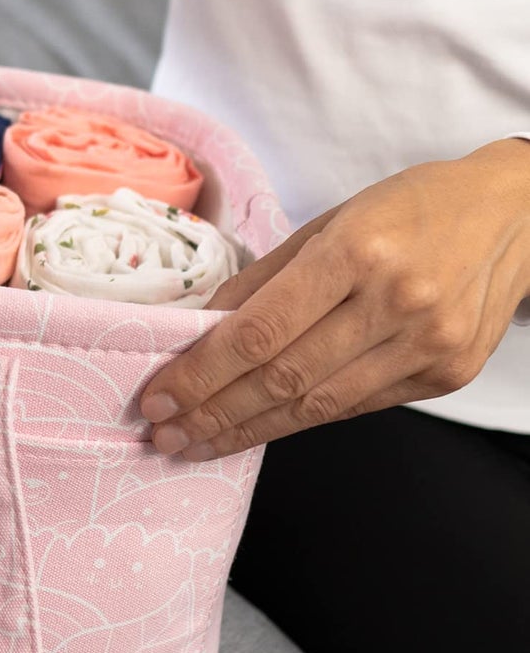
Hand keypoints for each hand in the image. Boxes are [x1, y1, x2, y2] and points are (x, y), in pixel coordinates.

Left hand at [140, 139, 529, 459]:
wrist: (517, 215)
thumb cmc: (408, 209)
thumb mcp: (327, 223)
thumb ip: (262, 279)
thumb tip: (197, 328)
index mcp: (354, 252)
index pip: (258, 332)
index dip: (201, 373)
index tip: (158, 396)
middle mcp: (395, 302)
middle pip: (283, 378)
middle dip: (214, 413)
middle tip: (165, 433)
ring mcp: (427, 345)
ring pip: (317, 405)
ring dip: (248, 430)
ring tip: (197, 442)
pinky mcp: (447, 375)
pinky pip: (356, 406)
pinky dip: (300, 420)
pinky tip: (258, 426)